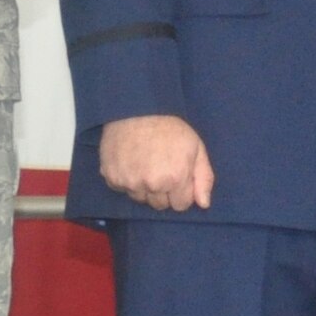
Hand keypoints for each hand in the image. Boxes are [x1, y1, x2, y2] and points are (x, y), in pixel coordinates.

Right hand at [98, 114, 214, 210]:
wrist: (136, 109)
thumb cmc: (170, 127)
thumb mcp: (196, 147)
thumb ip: (204, 178)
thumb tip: (204, 204)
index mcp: (175, 178)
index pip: (181, 205)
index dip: (182, 192)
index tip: (178, 175)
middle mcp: (151, 185)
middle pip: (160, 205)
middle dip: (164, 191)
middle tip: (161, 168)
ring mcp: (129, 183)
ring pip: (140, 198)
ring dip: (144, 187)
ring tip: (145, 164)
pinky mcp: (111, 178)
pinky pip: (123, 189)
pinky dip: (127, 180)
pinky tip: (131, 163)